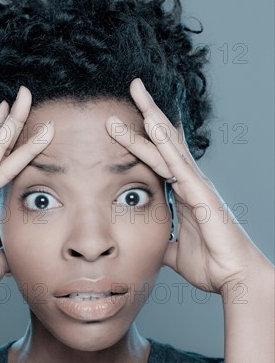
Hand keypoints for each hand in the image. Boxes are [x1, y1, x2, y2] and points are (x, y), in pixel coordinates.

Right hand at [0, 86, 53, 305]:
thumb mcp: (0, 256)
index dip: (15, 142)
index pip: (1, 163)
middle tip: (26, 95)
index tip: (33, 123)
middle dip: (11, 122)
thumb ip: (12, 244)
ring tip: (20, 101)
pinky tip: (5, 128)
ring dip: (6, 126)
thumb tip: (26, 246)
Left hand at [105, 78, 269, 294]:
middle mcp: (189, 182)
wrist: (234, 277)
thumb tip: (149, 241)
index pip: (160, 157)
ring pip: (169, 144)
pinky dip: (164, 142)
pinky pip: (178, 163)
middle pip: (164, 141)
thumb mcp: (174, 250)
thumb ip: (162, 240)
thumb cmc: (210, 263)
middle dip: (147, 113)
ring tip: (136, 92)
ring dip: (150, 118)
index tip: (129, 117)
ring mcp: (195, 185)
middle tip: (133, 86)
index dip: (144, 136)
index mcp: (183, 192)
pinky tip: (152, 124)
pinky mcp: (200, 193)